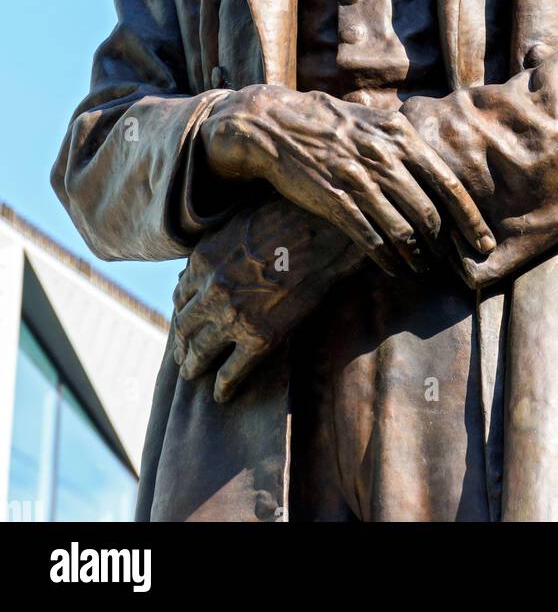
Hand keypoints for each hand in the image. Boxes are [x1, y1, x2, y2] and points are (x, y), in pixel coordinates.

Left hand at [172, 195, 361, 401]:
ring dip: (193, 366)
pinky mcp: (259, 337)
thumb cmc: (286, 217)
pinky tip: (221, 395)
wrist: (322, 231)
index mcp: (203, 261)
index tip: (185, 322)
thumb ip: (214, 247)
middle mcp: (211, 291)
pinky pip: (231, 371)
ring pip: (200, 352)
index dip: (181, 312)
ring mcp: (233, 316)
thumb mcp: (239, 223)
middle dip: (181, 344)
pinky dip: (223, 387)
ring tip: (193, 374)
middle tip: (183, 356)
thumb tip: (196, 270)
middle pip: (184, 327)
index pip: (180, 296)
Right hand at [198, 85, 494, 275]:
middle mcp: (384, 156)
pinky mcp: (334, 199)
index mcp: (401, 135)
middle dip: (446, 244)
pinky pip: (370, 238)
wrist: (278, 124)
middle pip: (429, 212)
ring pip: (402, 229)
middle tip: (455, 264)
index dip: (470, 219)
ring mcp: (359, 179)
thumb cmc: (333, 123)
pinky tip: (395, 267)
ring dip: (418, 256)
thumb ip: (407, 143)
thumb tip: (442, 171)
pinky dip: (388, 258)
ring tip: (425, 268)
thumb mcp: (376, 121)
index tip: (484, 243)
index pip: (448, 184)